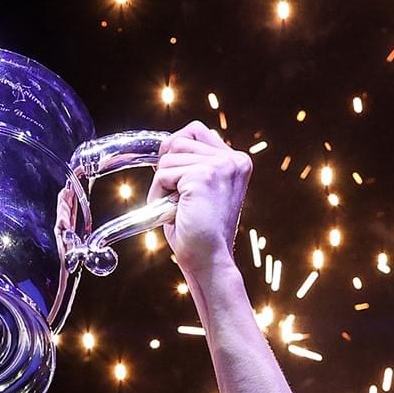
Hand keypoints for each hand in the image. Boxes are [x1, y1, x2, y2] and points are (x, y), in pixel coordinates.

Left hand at [147, 122, 250, 275]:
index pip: (196, 131)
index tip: (173, 177)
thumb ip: (190, 164)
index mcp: (236, 161)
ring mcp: (220, 166)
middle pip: (180, 140)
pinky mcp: (203, 176)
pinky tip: (170, 213)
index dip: (175, 149)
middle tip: (172, 196)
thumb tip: (164, 145)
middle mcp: (232, 159)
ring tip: (174, 208)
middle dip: (167, 167)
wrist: (208, 261)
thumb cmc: (199, 233)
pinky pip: (163, 174)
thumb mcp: (197, 191)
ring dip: (162, 184)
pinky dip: (157, 195)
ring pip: (169, 156)